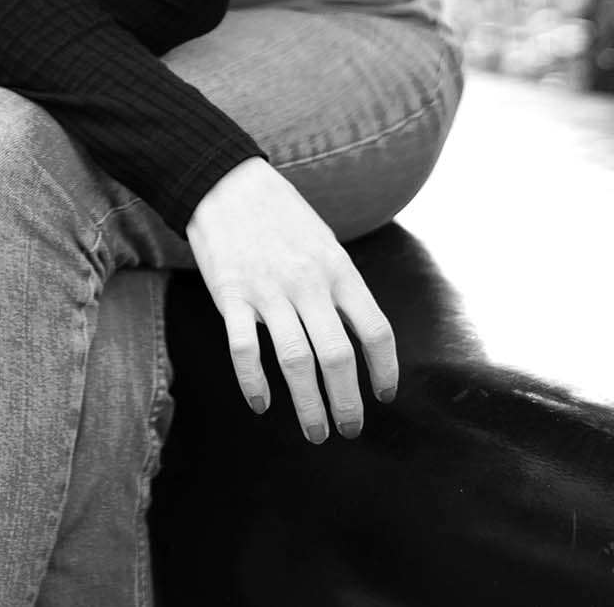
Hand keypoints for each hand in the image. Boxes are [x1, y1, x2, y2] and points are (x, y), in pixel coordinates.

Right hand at [185, 156, 396, 442]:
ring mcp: (268, 290)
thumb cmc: (282, 215)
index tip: (384, 395)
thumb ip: (341, 287)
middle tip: (350, 429)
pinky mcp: (231, 294)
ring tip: (316, 433)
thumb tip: (360, 337)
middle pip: (338, 356)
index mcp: (338, 269)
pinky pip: (245, 350)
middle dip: (348, 403)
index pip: (375, 329)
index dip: (385, 369)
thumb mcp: (325, 243)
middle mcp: (308, 282)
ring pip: (296, 361)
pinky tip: (262, 404)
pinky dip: (254, 383)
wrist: (228, 182)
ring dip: (309, 405)